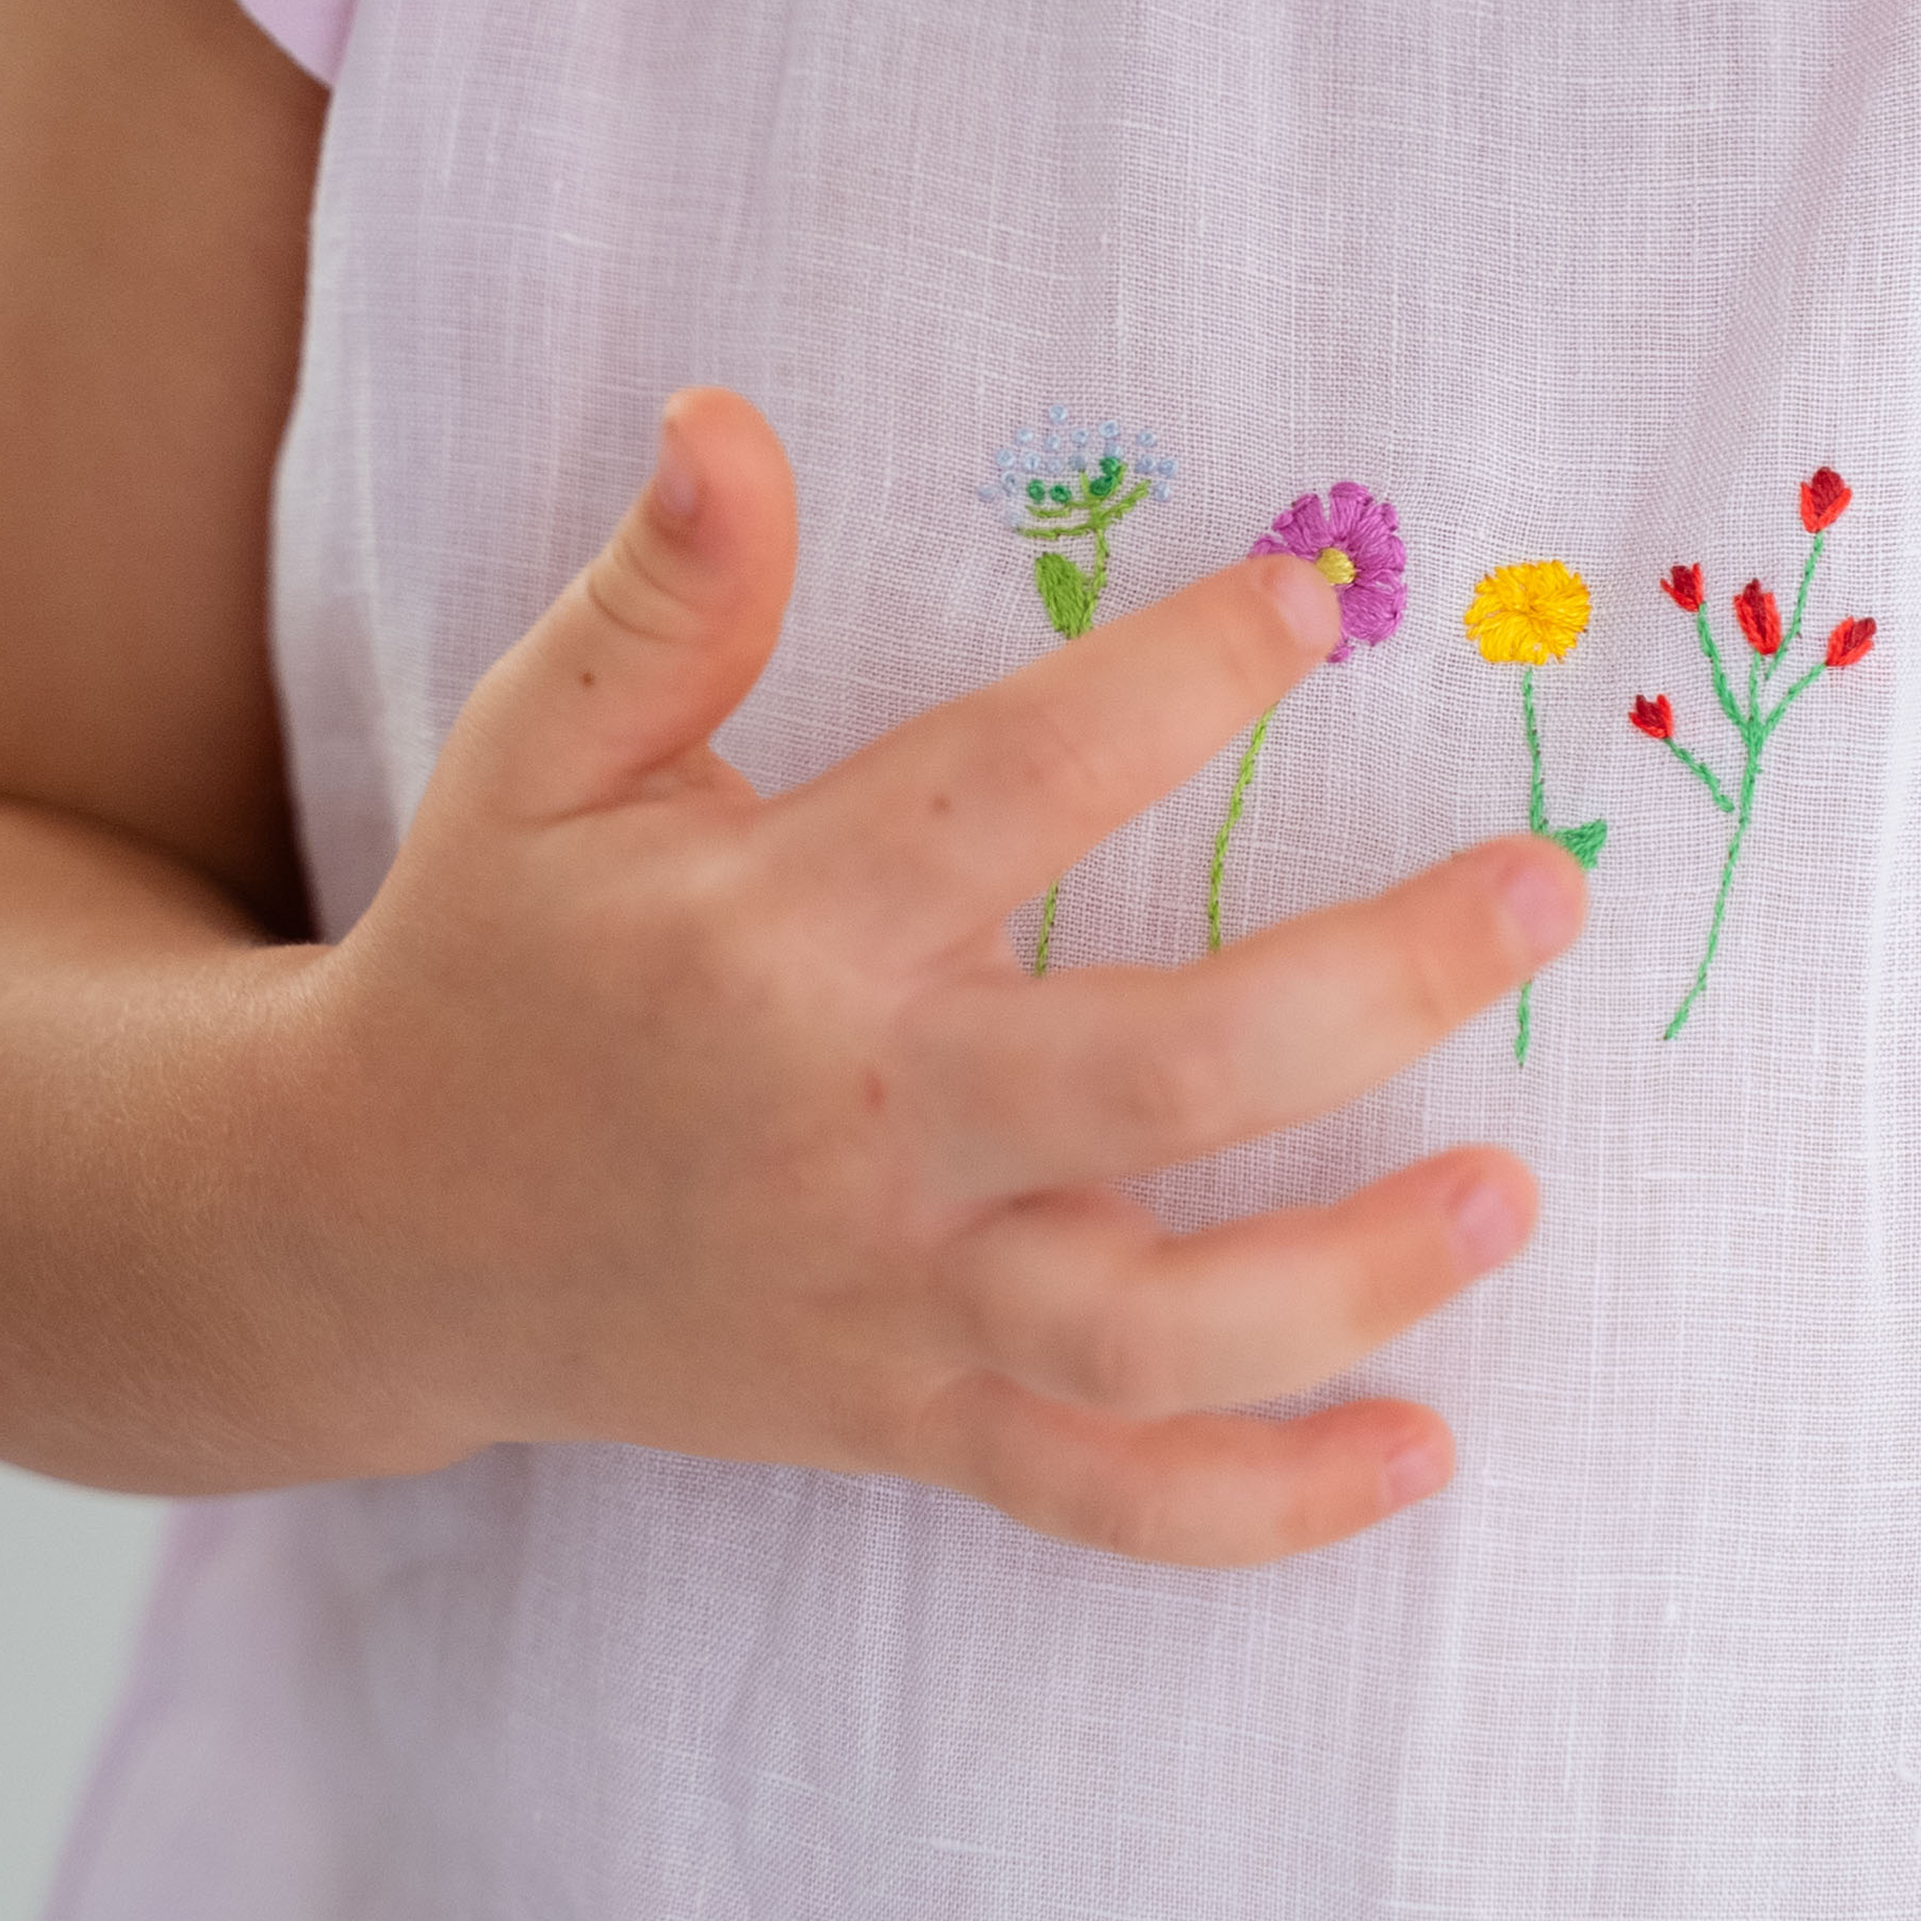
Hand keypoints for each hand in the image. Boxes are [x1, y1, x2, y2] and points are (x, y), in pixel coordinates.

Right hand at [296, 390, 1578, 1563]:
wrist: (374, 1231)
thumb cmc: (494, 951)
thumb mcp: (536, 752)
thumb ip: (659, 595)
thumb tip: (726, 415)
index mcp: (774, 931)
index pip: (1013, 786)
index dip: (1180, 680)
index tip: (1327, 595)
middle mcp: (850, 1125)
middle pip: (1150, 1084)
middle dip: (1371, 988)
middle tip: (1546, 897)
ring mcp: (886, 1299)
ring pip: (1148, 1328)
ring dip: (1351, 1276)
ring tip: (1516, 1188)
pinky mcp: (901, 1418)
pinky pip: (1099, 1498)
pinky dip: (1264, 1505)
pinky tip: (1423, 1448)